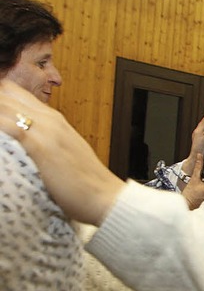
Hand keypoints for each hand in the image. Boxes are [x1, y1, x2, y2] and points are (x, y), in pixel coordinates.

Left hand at [0, 79, 122, 224]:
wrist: (106, 197)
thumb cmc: (88, 183)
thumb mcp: (67, 152)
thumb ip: (47, 141)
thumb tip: (28, 145)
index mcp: (56, 119)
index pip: (14, 92)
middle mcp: (50, 119)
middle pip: (4, 93)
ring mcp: (46, 130)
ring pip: (2, 104)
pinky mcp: (40, 146)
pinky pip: (6, 125)